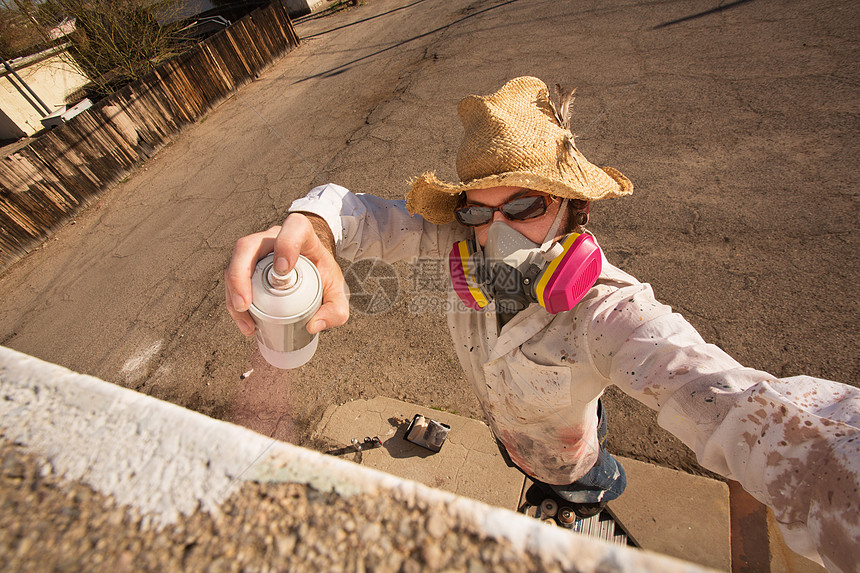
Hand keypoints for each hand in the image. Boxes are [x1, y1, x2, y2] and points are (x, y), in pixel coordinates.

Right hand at [224, 213, 348, 336]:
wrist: (314, 269)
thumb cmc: (323, 274)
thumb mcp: (337, 291)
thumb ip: (336, 310)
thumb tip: (313, 325)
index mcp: (301, 233)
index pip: (293, 228)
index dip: (285, 244)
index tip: (283, 270)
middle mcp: (274, 237)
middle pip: (247, 246)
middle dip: (239, 276)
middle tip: (244, 305)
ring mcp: (257, 249)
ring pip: (235, 263)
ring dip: (233, 293)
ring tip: (246, 321)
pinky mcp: (247, 264)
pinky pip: (233, 278)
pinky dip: (234, 301)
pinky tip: (245, 321)